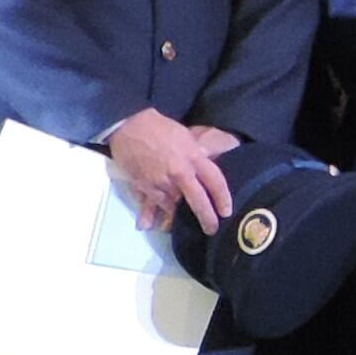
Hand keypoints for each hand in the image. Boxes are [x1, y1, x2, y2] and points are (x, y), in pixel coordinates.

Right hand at [102, 108, 235, 235]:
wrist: (129, 124)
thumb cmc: (159, 128)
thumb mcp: (186, 137)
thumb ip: (197, 156)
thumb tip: (207, 166)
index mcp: (194, 157)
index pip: (215, 181)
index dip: (223, 199)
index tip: (226, 212)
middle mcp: (180, 172)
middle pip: (198, 200)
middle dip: (207, 218)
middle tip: (211, 230)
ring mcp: (161, 181)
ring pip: (173, 207)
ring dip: (175, 219)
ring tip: (177, 228)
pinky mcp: (144, 185)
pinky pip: (151, 205)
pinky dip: (149, 215)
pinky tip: (148, 224)